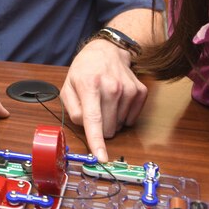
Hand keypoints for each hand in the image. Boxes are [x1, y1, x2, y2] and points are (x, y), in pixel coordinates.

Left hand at [60, 38, 147, 161]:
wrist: (108, 51)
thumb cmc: (85, 71)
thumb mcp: (68, 86)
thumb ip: (72, 109)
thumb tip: (85, 125)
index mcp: (89, 85)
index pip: (93, 119)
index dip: (97, 141)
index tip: (101, 157)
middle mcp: (111, 87)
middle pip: (108, 129)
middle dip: (100, 127)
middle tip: (95, 108)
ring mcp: (128, 89)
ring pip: (119, 126)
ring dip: (111, 119)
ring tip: (105, 100)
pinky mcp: (140, 91)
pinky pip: (131, 119)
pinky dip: (122, 115)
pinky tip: (117, 100)